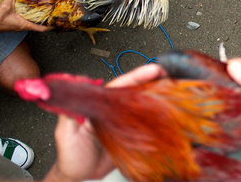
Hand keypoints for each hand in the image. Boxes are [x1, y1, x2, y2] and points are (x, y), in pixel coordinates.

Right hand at [0, 0, 52, 32]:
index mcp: (23, 25)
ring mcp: (16, 24)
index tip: (58, 24)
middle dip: (45, 18)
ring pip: (30, 19)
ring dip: (36, 14)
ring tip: (43, 6)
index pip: (41, 28)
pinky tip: (27, 5)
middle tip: (53, 11)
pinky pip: (22, 16)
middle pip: (37, 23)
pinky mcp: (11, 21)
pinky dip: (27, 11)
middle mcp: (22, 26)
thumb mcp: (4, 7)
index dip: (51, 27)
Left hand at [44, 65, 167, 181]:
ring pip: (144, 105)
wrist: (80, 177)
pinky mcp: (133, 137)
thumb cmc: (70, 155)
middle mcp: (115, 111)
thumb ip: (71, 110)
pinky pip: (148, 124)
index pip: (120, 85)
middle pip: (136, 91)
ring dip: (158, 95)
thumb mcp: (66, 132)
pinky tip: (170, 111)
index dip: (136, 76)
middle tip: (168, 73)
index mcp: (100, 105)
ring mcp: (126, 123)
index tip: (151, 70)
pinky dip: (159, 117)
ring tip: (174, 86)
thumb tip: (77, 87)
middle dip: (152, 80)